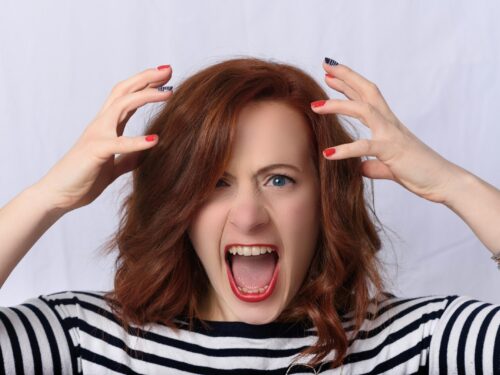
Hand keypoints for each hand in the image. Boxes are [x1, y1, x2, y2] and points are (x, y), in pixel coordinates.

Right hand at [35, 66, 172, 211]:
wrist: (57, 196)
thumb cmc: (82, 179)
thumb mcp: (112, 167)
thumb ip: (128, 158)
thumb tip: (146, 152)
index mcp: (106, 127)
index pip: (127, 97)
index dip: (145, 85)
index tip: (166, 78)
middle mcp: (101, 125)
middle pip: (124, 91)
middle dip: (146, 78)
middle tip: (169, 70)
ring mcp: (97, 135)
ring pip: (121, 105)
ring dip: (146, 97)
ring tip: (168, 95)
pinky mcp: (95, 151)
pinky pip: (118, 144)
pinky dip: (137, 141)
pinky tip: (155, 140)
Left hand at [311, 61, 462, 203]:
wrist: (444, 182)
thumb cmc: (419, 171)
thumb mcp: (389, 166)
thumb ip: (374, 165)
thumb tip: (361, 168)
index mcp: (389, 124)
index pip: (368, 96)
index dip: (350, 83)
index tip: (331, 74)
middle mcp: (390, 124)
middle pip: (367, 91)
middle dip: (346, 77)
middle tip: (325, 66)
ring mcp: (391, 135)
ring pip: (364, 110)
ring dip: (338, 105)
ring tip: (315, 106)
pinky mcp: (392, 151)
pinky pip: (365, 147)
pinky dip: (346, 149)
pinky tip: (328, 154)